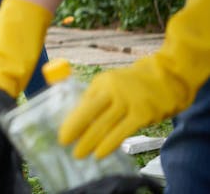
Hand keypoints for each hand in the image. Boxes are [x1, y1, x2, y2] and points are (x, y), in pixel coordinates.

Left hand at [60, 0, 209, 158]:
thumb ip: (96, 97)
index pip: (82, 103)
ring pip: (104, 124)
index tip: (62, 133)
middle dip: (75, 130)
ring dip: (90, 141)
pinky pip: (122, 132)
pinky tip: (99, 153)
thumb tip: (76, 118)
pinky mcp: (143, 114)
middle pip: (90, 113)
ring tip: (79, 153)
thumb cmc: (133, 83)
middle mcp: (113, 90)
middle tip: (64, 143)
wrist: (167, 76)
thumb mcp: (111, 83)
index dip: (71, 120)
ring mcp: (128, 102)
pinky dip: (109, 144)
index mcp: (102, 82)